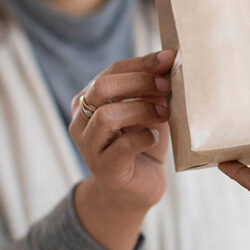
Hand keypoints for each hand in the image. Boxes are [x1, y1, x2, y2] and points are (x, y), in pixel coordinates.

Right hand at [69, 49, 174, 249]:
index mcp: (89, 101)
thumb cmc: (143, 143)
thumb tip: (169, 60)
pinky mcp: (104, 169)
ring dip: (142, 110)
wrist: (136, 189)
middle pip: (102, 88)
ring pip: (107, 116)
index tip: (168, 59)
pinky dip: (144, 137)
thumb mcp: (147, 110)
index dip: (141, 63)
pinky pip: (123, 146)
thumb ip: (152, 88)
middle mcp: (80, 121)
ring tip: (165, 114)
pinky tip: (155, 139)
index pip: (111, 71)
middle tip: (167, 88)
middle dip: (139, 82)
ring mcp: (88, 147)